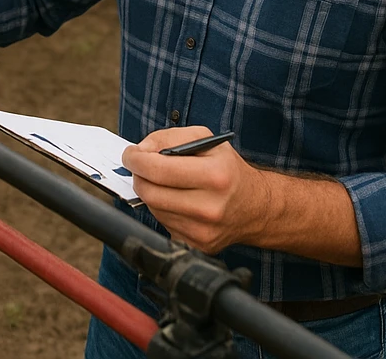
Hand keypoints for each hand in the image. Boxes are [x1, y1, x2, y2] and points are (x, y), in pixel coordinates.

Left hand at [121, 125, 269, 254]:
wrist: (255, 207)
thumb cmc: (227, 169)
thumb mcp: (204, 139)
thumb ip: (169, 137)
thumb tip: (141, 151)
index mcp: (215, 176)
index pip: (157, 169)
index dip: (135, 159)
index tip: (130, 154)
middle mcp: (210, 207)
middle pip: (150, 192)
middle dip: (138, 175)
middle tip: (140, 166)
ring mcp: (203, 232)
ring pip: (153, 208)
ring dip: (150, 192)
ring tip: (164, 182)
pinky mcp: (197, 246)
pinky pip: (163, 224)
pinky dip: (162, 209)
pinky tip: (176, 200)